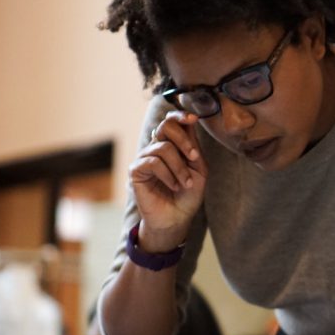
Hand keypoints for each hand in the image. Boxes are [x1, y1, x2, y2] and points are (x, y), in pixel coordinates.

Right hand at [129, 110, 208, 250]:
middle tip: (193, 158)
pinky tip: (173, 186)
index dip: (181, 115)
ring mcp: (145, 158)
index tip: (194, 119)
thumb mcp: (198, 169)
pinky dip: (168, 174)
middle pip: (166, 126)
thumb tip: (191, 122)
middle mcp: (157, 148)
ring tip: (185, 183)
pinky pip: (153, 162)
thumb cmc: (188, 194)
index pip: (172, 121)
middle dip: (184, 140)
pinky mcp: (136, 170)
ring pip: (163, 148)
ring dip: (179, 167)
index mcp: (172, 145)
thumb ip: (194, 148)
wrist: (177, 218)